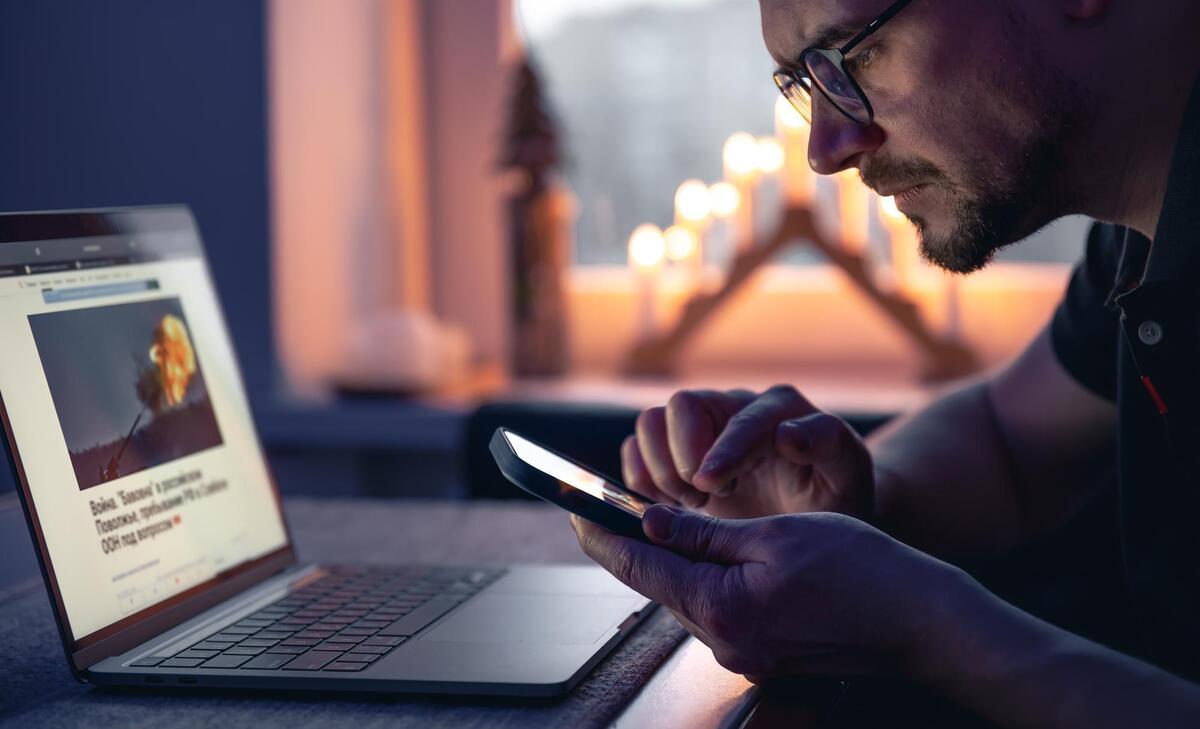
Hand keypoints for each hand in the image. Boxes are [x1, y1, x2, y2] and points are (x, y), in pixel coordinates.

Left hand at [572, 506, 970, 680]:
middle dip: (635, 545)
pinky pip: (716, 609)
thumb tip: (651, 521)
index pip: (639, 568)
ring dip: (672, 560)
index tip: (573, 512)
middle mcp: (724, 641)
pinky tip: (708, 555)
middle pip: (659, 584)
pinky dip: (704, 578)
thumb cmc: (857, 569)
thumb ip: (704, 532)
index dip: (602, 535)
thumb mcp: (772, 535)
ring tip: (658, 524)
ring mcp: (742, 654)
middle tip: (609, 509)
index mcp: (721, 608)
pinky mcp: (761, 654)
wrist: (917, 619)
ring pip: (688, 596)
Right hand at [622, 385, 873, 518]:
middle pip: (681, 406)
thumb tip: (788, 434)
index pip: (739, 416)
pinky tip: (667, 506)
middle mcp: (733, 411)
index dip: (721, 449)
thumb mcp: (846, 475)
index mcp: (779, 410)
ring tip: (690, 505)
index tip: (710, 486)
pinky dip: (639, 477)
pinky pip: (636, 449)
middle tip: (703, 500)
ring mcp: (700, 431)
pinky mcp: (675, 455)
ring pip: (651, 423)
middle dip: (682, 456)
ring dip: (659, 468)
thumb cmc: (832, 496)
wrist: (815, 522)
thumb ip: (827, 445)